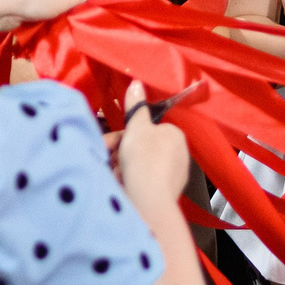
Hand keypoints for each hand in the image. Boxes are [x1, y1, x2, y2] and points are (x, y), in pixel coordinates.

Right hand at [111, 81, 189, 210]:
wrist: (149, 202)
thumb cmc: (144, 159)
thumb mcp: (136, 127)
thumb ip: (135, 106)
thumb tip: (136, 83)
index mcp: (176, 135)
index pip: (147, 129)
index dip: (126, 133)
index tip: (110, 141)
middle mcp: (179, 155)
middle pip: (142, 147)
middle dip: (120, 151)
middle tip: (105, 156)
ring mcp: (173, 177)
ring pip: (140, 166)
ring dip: (122, 166)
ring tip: (113, 173)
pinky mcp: (165, 194)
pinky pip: (143, 182)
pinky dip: (129, 181)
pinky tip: (121, 185)